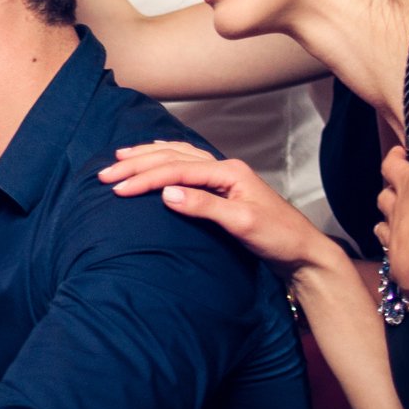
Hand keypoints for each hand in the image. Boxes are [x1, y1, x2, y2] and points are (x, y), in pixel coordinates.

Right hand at [100, 140, 333, 275]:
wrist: (303, 252)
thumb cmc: (278, 238)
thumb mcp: (242, 224)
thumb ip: (205, 206)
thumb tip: (167, 193)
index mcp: (228, 172)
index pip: (177, 169)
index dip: (145, 178)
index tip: (117, 189)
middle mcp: (225, 167)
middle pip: (173, 157)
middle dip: (137, 163)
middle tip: (105, 173)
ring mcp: (225, 175)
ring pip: (178, 156)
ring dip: (148, 156)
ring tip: (121, 157)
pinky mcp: (223, 187)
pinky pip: (187, 163)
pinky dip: (166, 158)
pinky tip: (157, 156)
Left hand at [378, 101, 408, 309]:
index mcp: (402, 184)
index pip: (391, 164)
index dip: (395, 157)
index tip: (402, 151)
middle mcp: (393, 209)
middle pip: (385, 195)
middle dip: (390, 188)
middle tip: (400, 184)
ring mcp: (394, 236)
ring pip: (385, 223)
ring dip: (390, 218)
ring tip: (398, 217)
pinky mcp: (400, 261)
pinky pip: (392, 251)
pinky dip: (395, 246)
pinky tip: (401, 249)